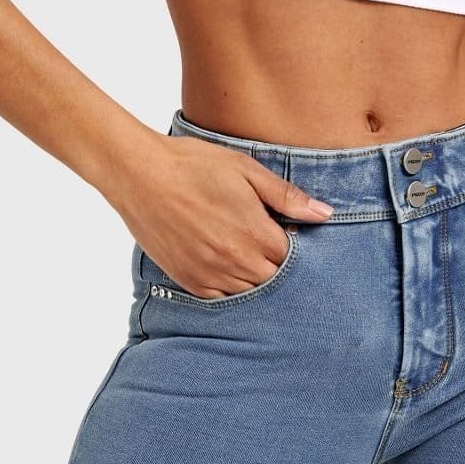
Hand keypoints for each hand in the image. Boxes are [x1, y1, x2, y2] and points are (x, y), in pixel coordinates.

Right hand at [117, 133, 334, 298]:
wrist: (139, 174)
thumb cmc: (193, 165)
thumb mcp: (246, 170)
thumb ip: (286, 196)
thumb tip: (325, 214)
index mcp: (254, 233)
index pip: (294, 257)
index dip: (295, 244)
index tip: (288, 230)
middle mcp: (235, 261)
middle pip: (275, 279)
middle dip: (279, 264)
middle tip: (269, 243)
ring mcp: (210, 274)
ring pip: (250, 292)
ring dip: (256, 277)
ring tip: (248, 253)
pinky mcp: (188, 280)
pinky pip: (221, 298)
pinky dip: (231, 287)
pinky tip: (229, 267)